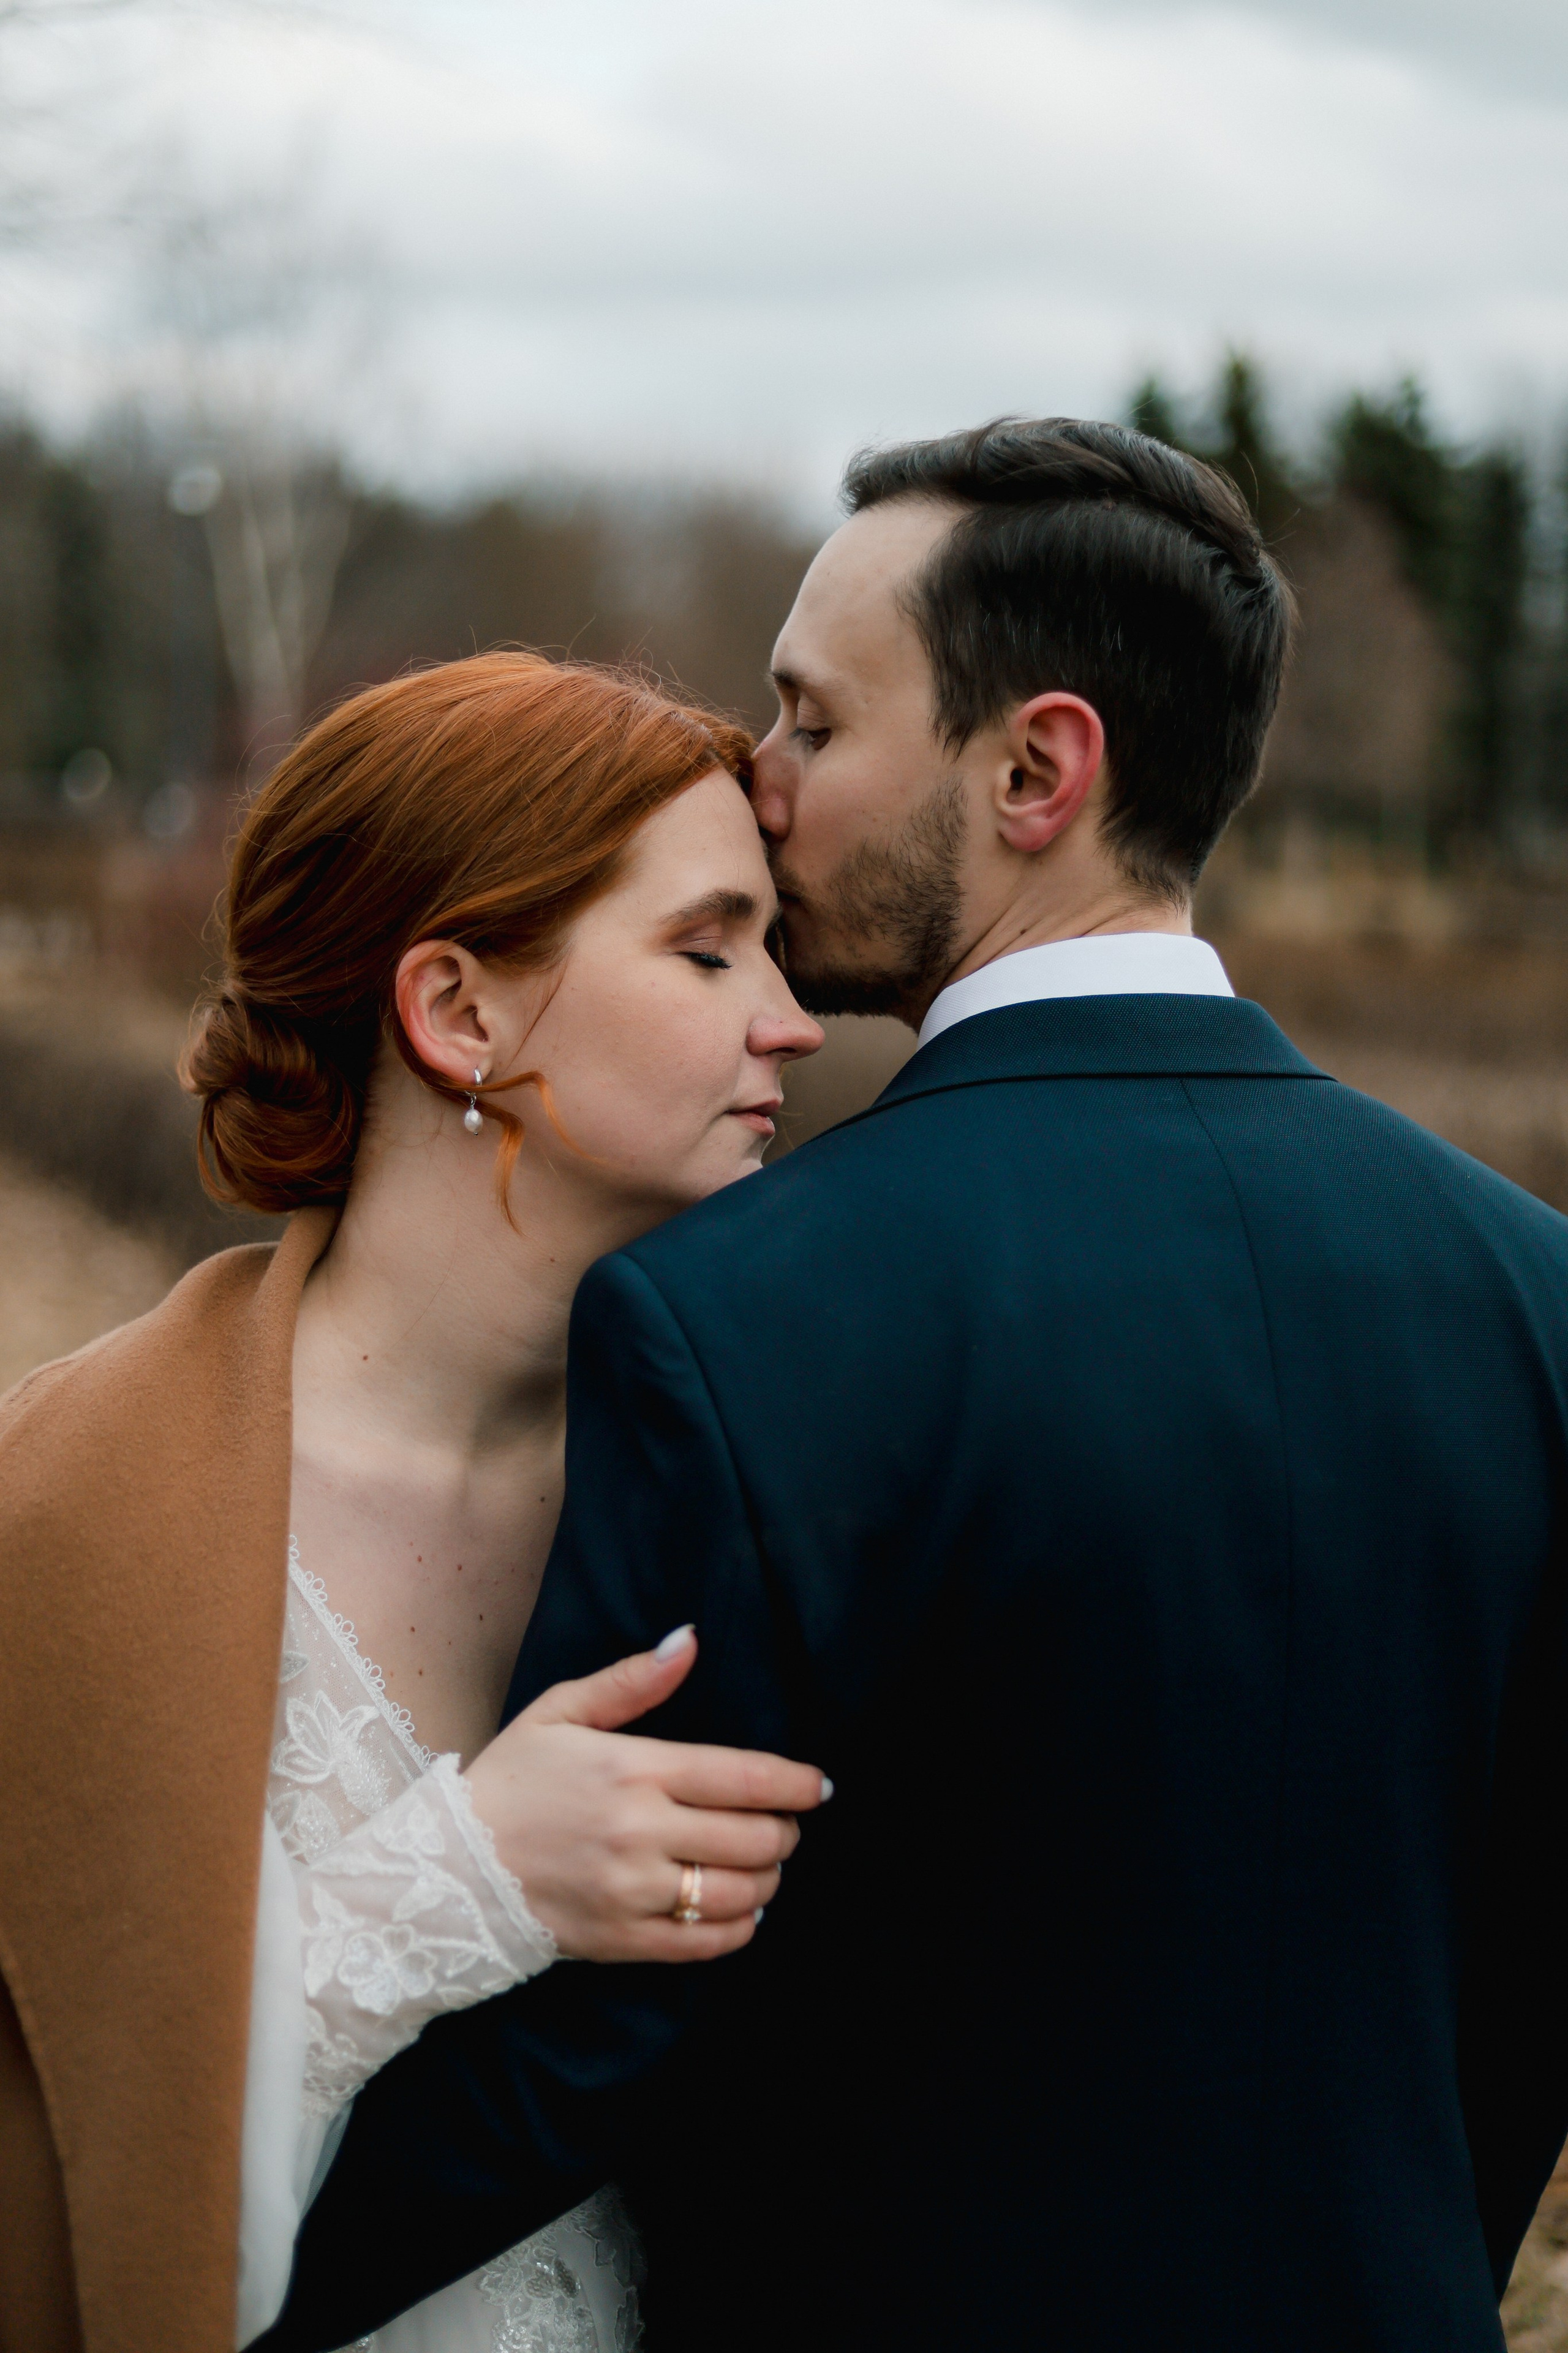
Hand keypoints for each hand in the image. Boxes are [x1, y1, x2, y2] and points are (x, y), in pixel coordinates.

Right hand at [462, 1628, 830, 1962]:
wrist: (444, 1868)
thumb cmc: (509, 1781)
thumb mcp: (560, 1712)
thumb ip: (632, 1681)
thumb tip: (689, 1640)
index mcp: (634, 1770)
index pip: (745, 1777)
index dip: (796, 1784)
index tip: (818, 1787)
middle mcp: (641, 1833)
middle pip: (754, 1838)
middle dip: (785, 1831)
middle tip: (785, 1825)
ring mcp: (632, 1891)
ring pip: (737, 1893)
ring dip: (767, 1879)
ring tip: (763, 1865)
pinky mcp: (620, 1940)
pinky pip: (703, 1944)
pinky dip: (737, 1930)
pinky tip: (739, 1912)